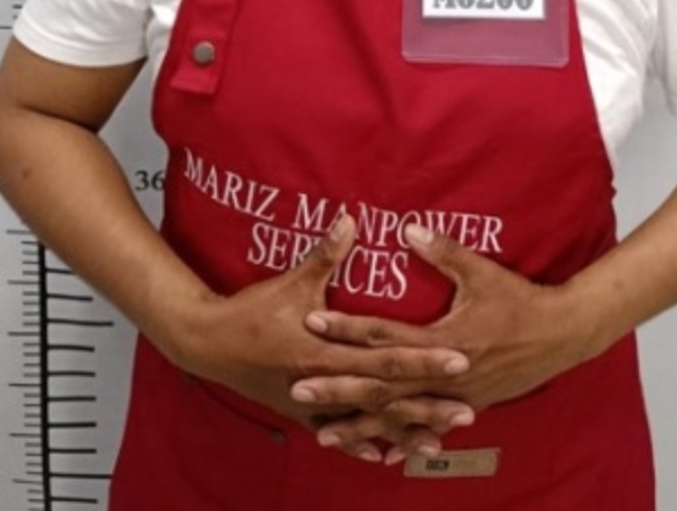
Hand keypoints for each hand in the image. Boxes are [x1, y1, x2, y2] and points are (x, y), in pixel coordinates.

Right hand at [171, 216, 471, 461]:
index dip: (425, 359)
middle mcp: (325, 383)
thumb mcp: (291, 281)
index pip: (387, 357)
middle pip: (386, 397)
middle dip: (426, 404)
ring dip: (402, 431)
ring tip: (438, 442)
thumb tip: (351, 220)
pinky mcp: (301, 411)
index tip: (459, 359)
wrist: (209, 344)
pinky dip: (361, 444)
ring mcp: (313, 403)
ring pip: (366, 422)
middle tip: (467, 412)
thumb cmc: (251, 311)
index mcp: (326, 352)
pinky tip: (385, 457)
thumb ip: (326, 254)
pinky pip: (337, 432)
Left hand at [293, 224, 585, 459]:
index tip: (313, 320)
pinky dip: (400, 439)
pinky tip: (378, 451)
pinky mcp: (465, 405)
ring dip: (361, 423)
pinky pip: (425, 427)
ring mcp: (454, 396)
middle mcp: (442, 374)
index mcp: (442, 339)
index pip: (383, 332)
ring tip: (324, 432)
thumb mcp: (482, 272)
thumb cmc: (520, 300)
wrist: (560, 336)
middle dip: (338, 387)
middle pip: (380, 383)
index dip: (346, 325)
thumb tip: (407, 228)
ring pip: (399, 415)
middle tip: (299, 388)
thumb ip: (443, 251)